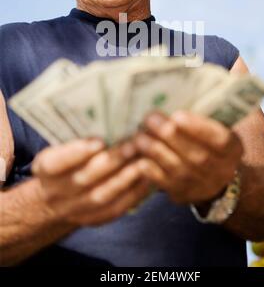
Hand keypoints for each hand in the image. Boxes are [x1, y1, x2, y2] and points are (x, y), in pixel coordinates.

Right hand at [31, 138, 150, 226]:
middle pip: (84, 179)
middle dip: (111, 161)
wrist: (55, 196)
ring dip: (124, 178)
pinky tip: (146, 179)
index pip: (55, 163)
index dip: (77, 153)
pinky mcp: (91, 220)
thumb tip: (108, 116)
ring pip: (100, 197)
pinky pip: (113, 210)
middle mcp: (55, 191)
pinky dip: (132, 195)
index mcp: (45, 168)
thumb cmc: (65, 158)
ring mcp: (72, 209)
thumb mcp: (61, 145)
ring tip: (143, 162)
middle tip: (133, 145)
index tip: (100, 140)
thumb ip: (78, 136)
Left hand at [133, 110, 242, 204]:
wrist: (216, 179)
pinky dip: (150, 170)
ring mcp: (201, 186)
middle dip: (170, 136)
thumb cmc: (212, 141)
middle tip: (150, 118)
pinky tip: (138, 156)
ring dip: (156, 151)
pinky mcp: (181, 195)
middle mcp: (221, 170)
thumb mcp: (223, 123)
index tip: (178, 114)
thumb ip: (223, 100)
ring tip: (139, 135)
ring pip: (177, 169)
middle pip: (196, 155)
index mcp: (233, 149)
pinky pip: (164, 184)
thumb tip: (232, 70)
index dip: (199, 128)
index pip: (220, 140)